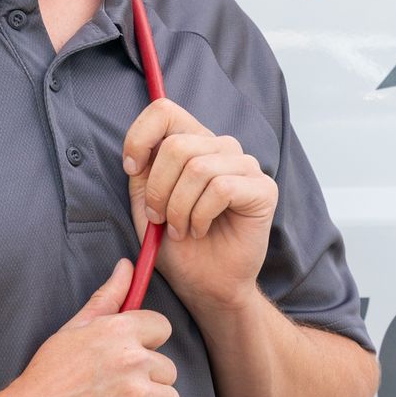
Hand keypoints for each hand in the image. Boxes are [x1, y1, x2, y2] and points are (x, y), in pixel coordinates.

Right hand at [0, 260, 179, 396]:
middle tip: (112, 392)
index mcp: (118, 330)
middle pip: (168, 369)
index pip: (162, 328)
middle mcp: (132, 360)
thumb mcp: (72, 331)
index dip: (146, 344)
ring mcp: (136, 396)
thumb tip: (127, 266)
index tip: (126, 358)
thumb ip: (107, 297)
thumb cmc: (44, 380)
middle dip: (146, 382)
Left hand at [122, 98, 276, 316]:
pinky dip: (201, 215)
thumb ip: (143, 172)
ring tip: (181, 229)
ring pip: (198, 167)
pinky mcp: (263, 188)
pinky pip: (221, 188)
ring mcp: (246, 166)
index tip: (132, 169)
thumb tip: (140, 152)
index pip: (165, 111)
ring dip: (179, 207)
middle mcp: (222, 148)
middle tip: (160, 219)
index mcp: (194, 143)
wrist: (206, 285)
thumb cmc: (178, 246)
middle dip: (158, 189)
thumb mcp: (147, 204)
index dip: (140, 137)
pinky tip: (201, 230)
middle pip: (176, 145)